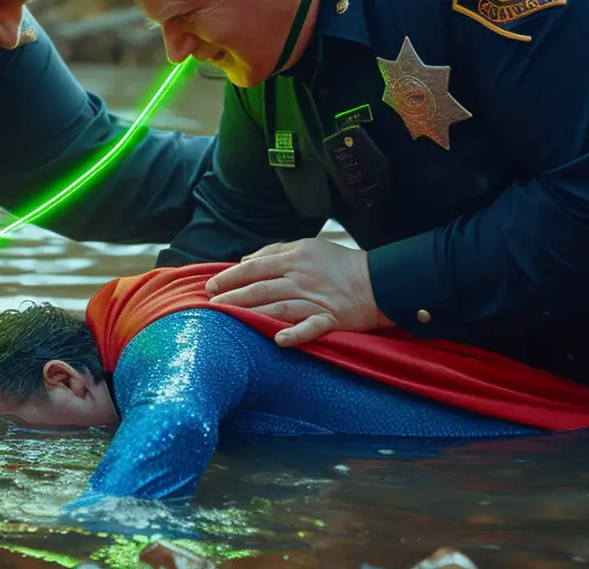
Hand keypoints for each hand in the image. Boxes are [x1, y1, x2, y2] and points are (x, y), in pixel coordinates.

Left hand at [205, 236, 384, 345]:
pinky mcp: (329, 319)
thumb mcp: (308, 247)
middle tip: (211, 307)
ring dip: (250, 314)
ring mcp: (315, 300)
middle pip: (260, 289)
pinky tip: (280, 340)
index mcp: (296, 258)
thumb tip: (244, 261)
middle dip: (232, 298)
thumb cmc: (339, 264)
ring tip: (228, 321)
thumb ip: (275, 251)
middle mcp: (302, 278)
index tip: (211, 287)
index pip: (254, 267)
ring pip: (276, 308)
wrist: (377, 281)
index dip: (230, 277)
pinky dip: (296, 334)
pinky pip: (311, 327)